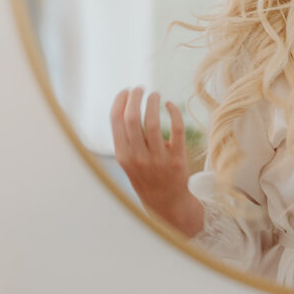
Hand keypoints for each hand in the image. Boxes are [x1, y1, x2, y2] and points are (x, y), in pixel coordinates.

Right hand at [109, 87, 202, 236]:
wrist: (167, 203)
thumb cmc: (146, 177)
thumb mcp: (128, 163)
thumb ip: (127, 140)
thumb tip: (128, 108)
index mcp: (123, 156)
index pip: (115, 122)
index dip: (120, 102)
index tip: (125, 91)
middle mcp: (137, 157)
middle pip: (132, 118)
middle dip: (135, 98)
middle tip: (140, 89)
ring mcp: (157, 159)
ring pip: (153, 122)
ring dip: (153, 102)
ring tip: (155, 95)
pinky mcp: (177, 159)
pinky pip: (176, 129)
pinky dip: (174, 113)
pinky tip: (171, 105)